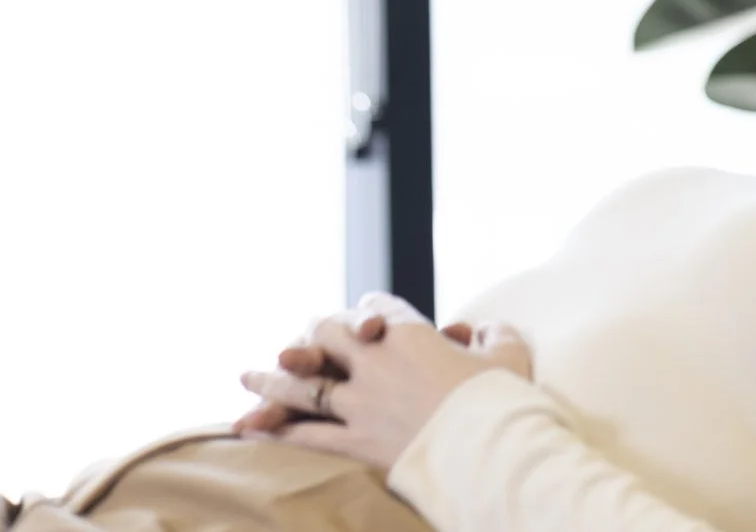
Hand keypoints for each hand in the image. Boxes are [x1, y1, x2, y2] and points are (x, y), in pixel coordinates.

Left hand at [239, 303, 533, 472]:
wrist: (489, 448)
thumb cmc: (501, 401)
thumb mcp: (508, 354)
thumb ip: (492, 335)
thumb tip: (477, 331)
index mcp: (411, 334)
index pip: (376, 307)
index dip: (366, 310)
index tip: (363, 319)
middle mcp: (376, 363)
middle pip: (327, 337)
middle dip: (309, 339)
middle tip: (290, 347)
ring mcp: (361, 404)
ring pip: (304, 387)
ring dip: (272, 381)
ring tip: (247, 377)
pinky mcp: (356, 443)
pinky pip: (307, 435)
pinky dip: (279, 431)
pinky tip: (255, 431)